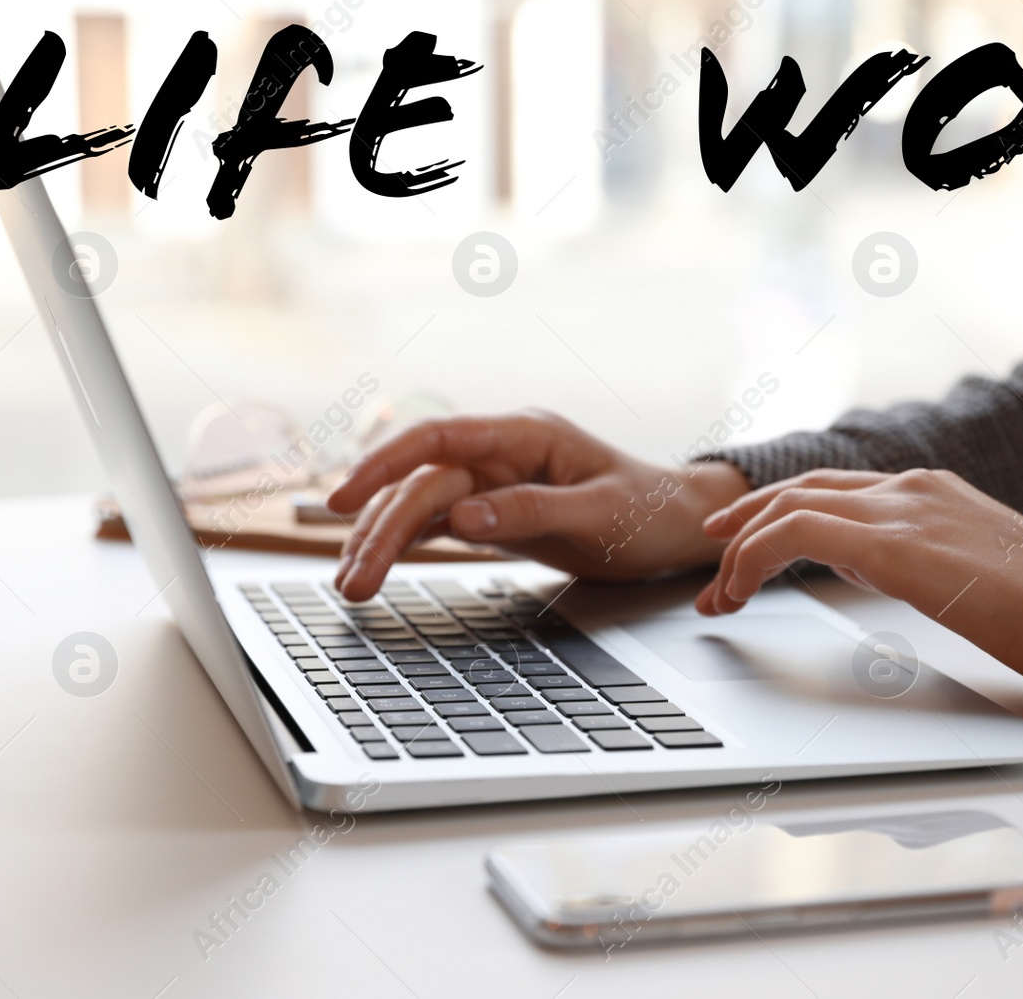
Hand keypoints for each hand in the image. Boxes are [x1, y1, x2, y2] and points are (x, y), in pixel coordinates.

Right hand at [326, 410, 749, 599]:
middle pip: (422, 484)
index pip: (439, 439)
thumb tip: (464, 518)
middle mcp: (501, 453)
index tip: (346, 498)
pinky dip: (404, 546)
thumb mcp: (599, 514)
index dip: (385, 463)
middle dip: (380, 529)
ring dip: (383, 542)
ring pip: (421, 506)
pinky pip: (436, 524)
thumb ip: (532, 512)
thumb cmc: (648, 511)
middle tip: (352, 582)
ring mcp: (493, 482)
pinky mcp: (493, 513)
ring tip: (353, 586)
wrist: (676, 526)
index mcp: (526, 435)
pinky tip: (374, 567)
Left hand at [695, 468, 1022, 684]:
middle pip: (800, 490)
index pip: (831, 488)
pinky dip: (755, 557)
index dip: (776, 512)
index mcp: (928, 490)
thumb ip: (910, 552)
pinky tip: (741, 591)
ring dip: (740, 551)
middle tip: (711, 560)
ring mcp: (904, 509)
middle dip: (744, 526)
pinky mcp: (898, 544)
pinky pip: (800, 534)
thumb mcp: (965, 570)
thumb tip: (862, 562)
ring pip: (790, 507)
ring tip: (718, 595)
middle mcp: (910, 487)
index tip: (742, 546)